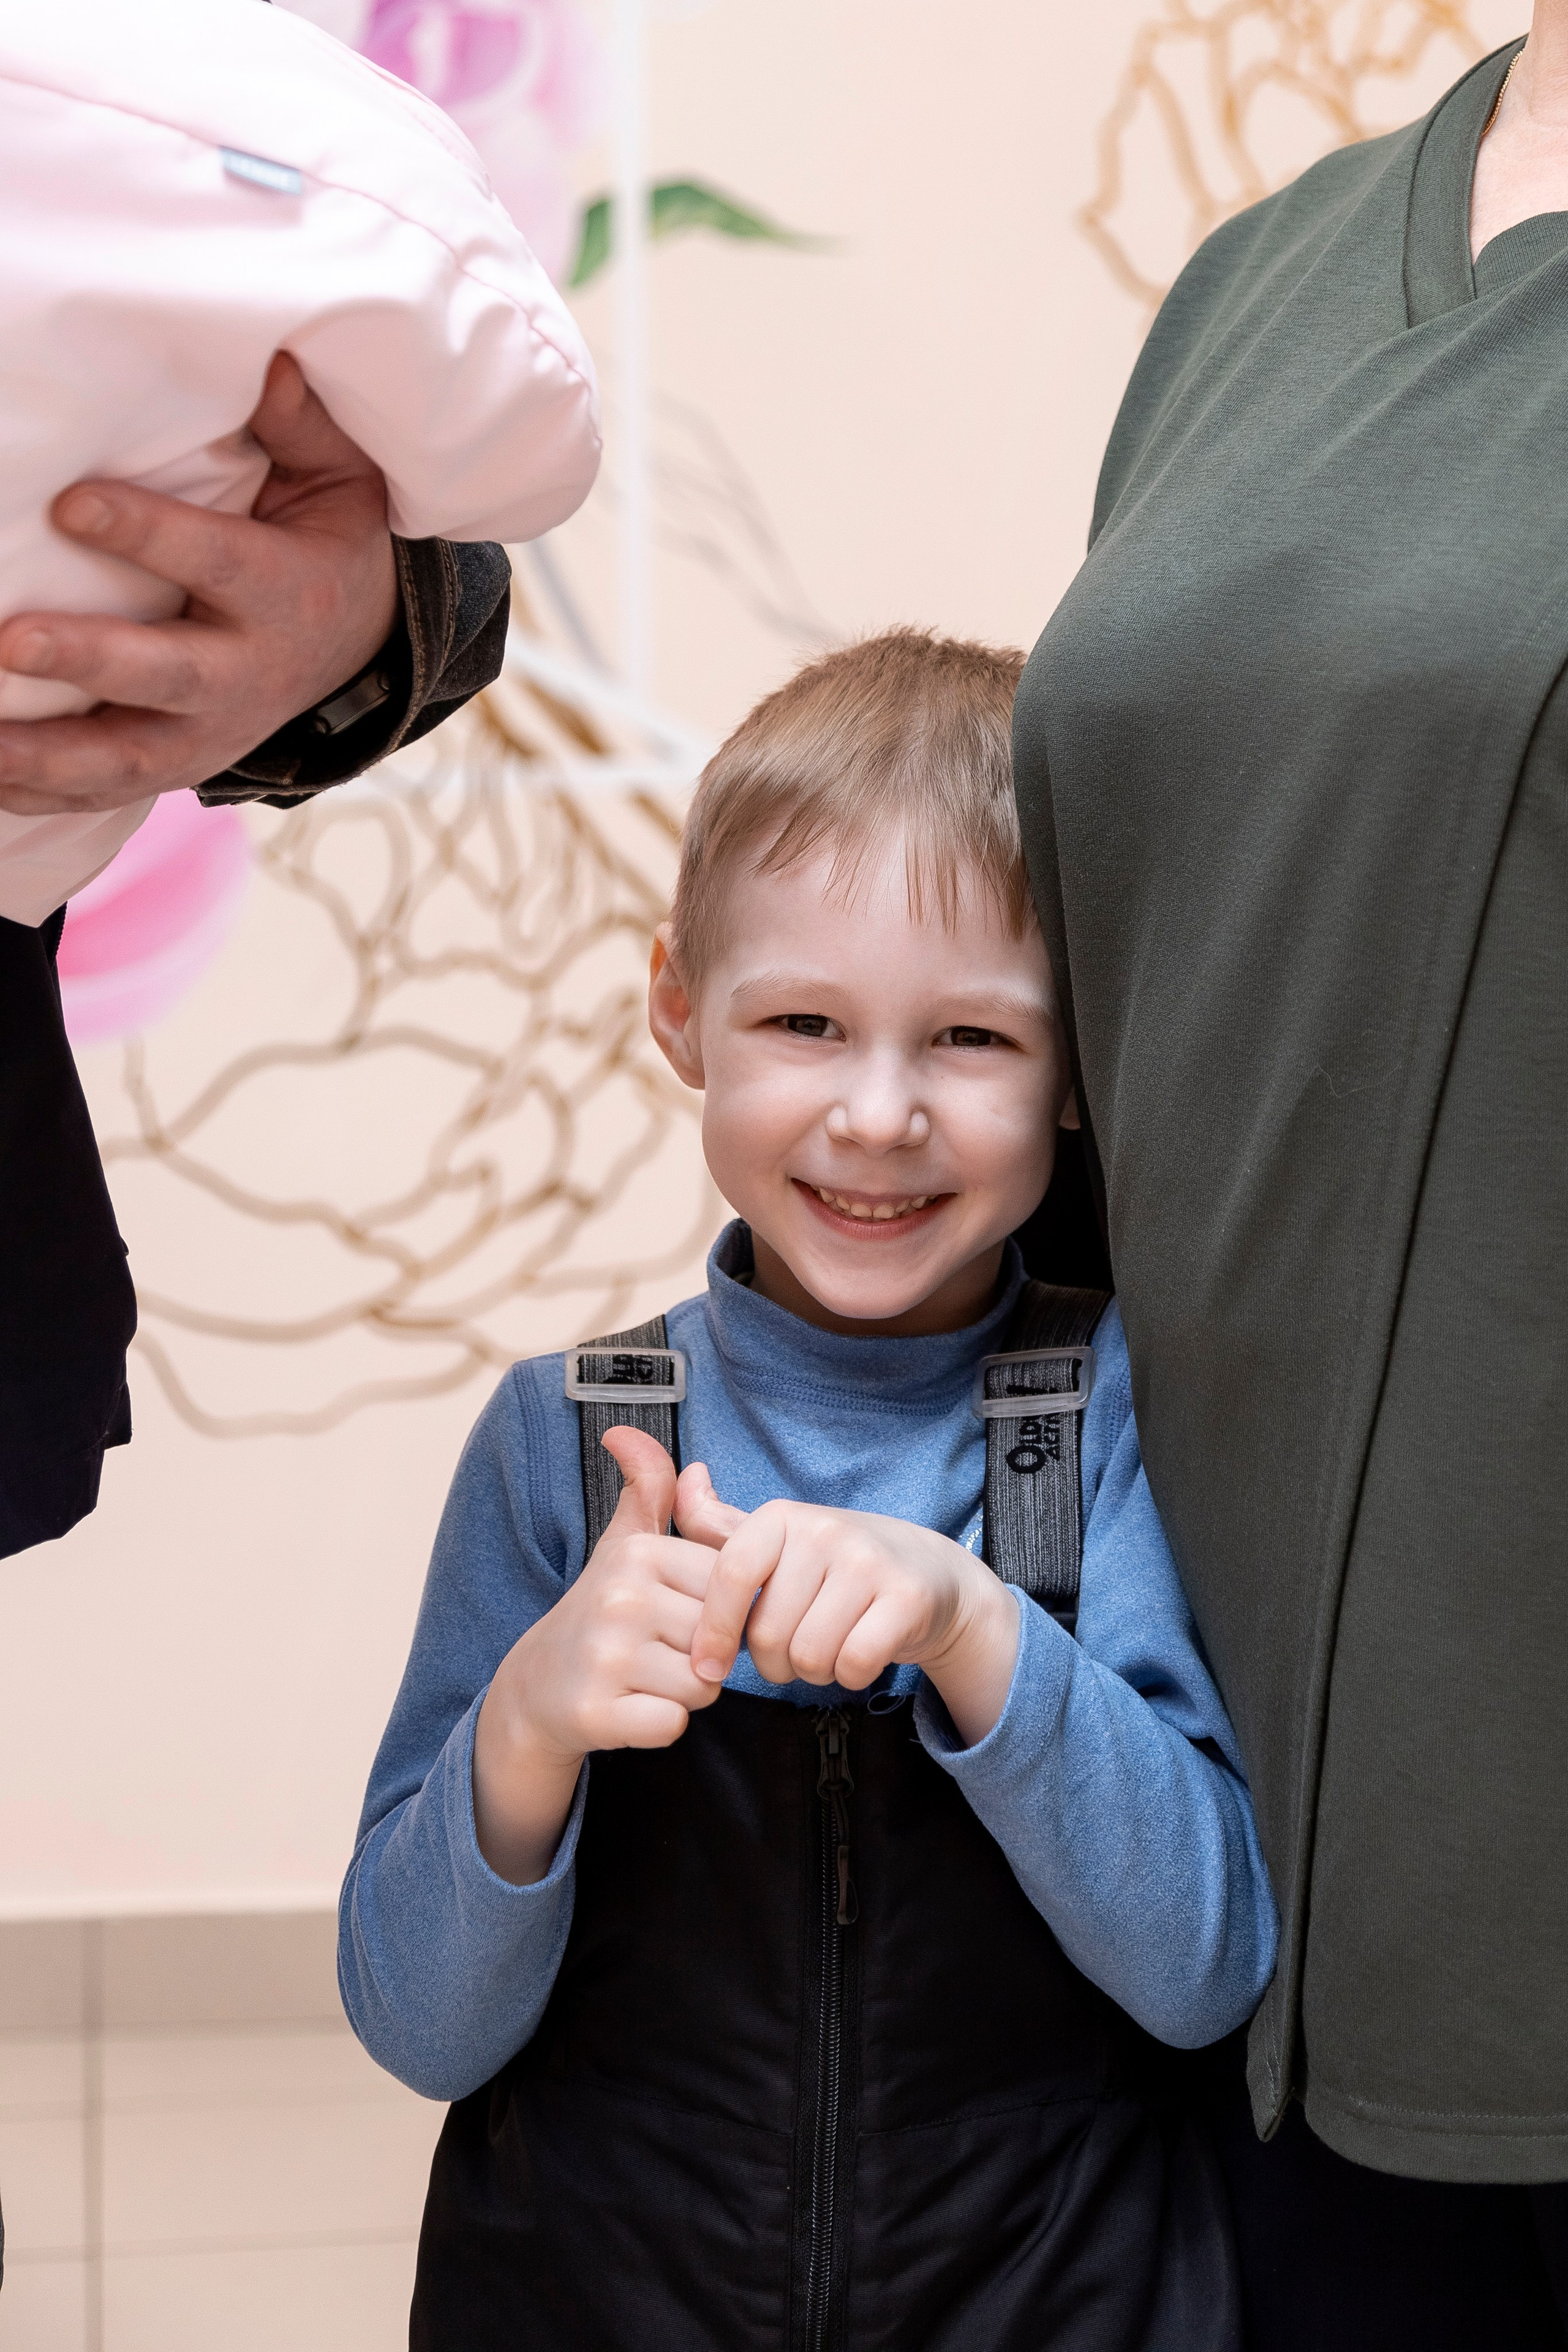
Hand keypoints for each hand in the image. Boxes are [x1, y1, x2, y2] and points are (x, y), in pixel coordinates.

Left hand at [0, 353, 399, 815]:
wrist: (355, 646)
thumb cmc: (326, 541)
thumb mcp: (338, 482)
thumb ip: (304, 429)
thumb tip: (276, 362)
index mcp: (286, 593)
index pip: (216, 562)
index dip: (147, 534)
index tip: (70, 503)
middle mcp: (248, 675)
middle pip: (167, 676)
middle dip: (89, 661)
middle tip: (13, 642)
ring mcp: (211, 734)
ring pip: (129, 759)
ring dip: (49, 758)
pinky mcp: (178, 767)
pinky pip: (104, 794)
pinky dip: (43, 794)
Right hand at [471, 1428, 721, 1884]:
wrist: (536, 1685)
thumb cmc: (601, 1611)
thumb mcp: (624, 1544)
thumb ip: (646, 1488)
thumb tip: (628, 1432)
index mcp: (639, 1555)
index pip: (732, 1589)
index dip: (717, 1611)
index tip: (676, 1612)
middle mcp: (619, 1600)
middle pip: (722, 1641)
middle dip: (705, 1656)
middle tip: (659, 1651)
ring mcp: (604, 1657)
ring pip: (703, 1686)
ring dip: (686, 1693)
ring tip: (645, 1678)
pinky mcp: (594, 1711)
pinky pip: (672, 1724)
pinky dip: (660, 1725)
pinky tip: (630, 1707)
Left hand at [681, 1471, 1019, 1746]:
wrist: (929, 1574)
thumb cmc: (836, 1566)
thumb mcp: (777, 1541)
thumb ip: (719, 1523)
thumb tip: (689, 1474)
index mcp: (783, 1516)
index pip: (732, 1574)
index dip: (713, 1629)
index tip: (707, 1667)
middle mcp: (826, 1531)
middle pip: (768, 1632)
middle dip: (774, 1661)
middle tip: (795, 1649)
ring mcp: (870, 1562)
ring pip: (810, 1655)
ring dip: (814, 1671)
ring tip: (829, 1647)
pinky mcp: (907, 1598)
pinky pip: (855, 1663)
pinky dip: (851, 1675)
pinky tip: (859, 1655)